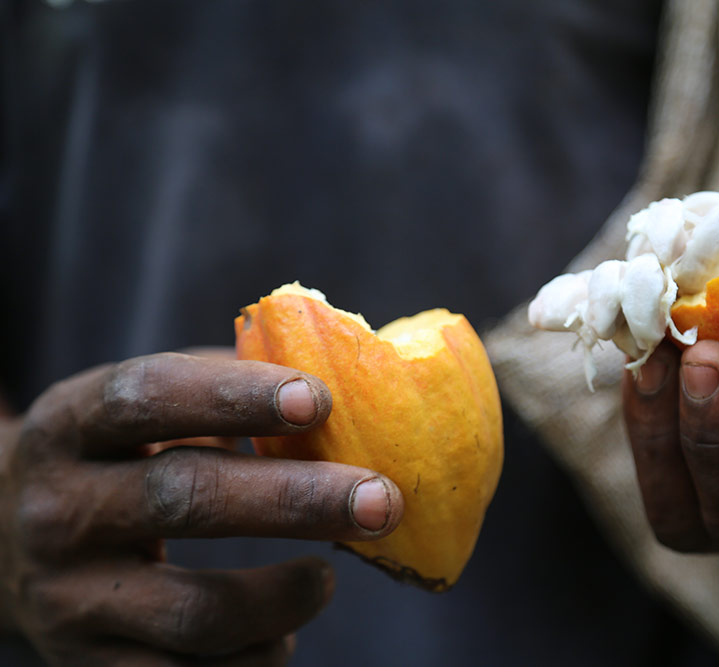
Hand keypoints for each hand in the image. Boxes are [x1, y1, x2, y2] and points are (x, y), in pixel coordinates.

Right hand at [0, 352, 402, 664]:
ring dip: (284, 596)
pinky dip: (256, 658)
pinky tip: (283, 632)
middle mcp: (58, 510)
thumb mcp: (140, 414)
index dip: (233, 394)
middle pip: (185, 499)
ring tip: (326, 576)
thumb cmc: (115, 462)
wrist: (6, 544)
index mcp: (71, 426)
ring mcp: (69, 597)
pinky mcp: (88, 664)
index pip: (147, 395)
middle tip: (380, 499)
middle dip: (296, 500)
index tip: (318, 399)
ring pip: (193, 609)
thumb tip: (343, 378)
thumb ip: (221, 390)